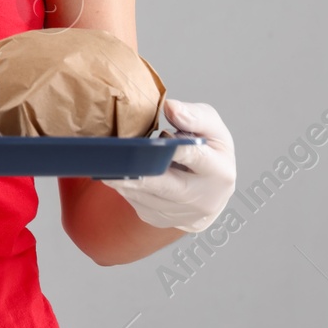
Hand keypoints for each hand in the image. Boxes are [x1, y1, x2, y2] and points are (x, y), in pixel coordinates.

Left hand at [100, 99, 235, 233]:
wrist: (211, 190)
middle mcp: (203, 199)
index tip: (156, 138)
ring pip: (145, 196)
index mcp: (219, 172)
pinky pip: (136, 203)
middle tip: (114, 158)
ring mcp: (180, 214)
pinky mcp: (160, 220)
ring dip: (126, 179)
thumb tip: (171, 107)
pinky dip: (125, 187)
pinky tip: (118, 172)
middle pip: (165, 185)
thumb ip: (194, 115)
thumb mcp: (212, 128)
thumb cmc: (210, 152)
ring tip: (108, 161)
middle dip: (139, 172)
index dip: (174, 148)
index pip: (195, 158)